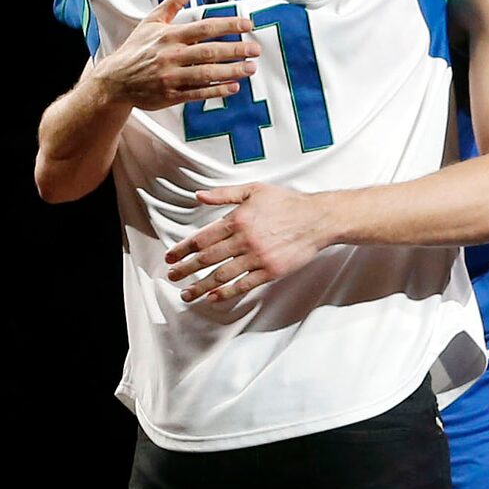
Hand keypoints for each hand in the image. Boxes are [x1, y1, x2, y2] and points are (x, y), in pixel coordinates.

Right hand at [96, 0, 260, 109]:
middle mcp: (172, 56)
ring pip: (206, 74)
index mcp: (169, 36)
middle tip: (255, 49)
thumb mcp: (151, 21)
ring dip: (230, 71)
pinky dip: (216, 91)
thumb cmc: (136, 49)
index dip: (228, 25)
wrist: (115, 80)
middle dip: (235, 50)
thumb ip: (174, 2)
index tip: (248, 24)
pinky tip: (233, 87)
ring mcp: (171, 77)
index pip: (204, 28)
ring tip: (250, 68)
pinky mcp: (171, 96)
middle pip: (209, 51)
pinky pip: (198, 94)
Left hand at [165, 183, 333, 303]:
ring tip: (187, 294)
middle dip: (186, 269)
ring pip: (222, 275)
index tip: (171, 257)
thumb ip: (224, 194)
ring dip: (201, 286)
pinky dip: (226, 293)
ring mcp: (257, 257)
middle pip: (207, 258)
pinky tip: (213, 298)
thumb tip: (199, 196)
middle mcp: (244, 240)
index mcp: (237, 219)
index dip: (183, 249)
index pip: (202, 238)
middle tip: (172, 277)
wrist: (317, 219)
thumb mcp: (254, 190)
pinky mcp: (270, 271)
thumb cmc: (287, 202)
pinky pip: (244, 285)